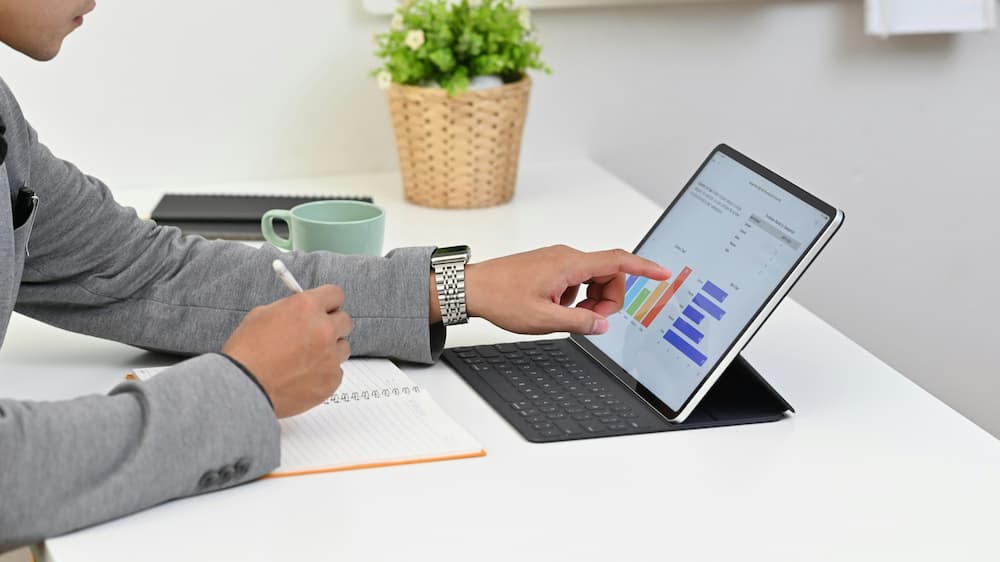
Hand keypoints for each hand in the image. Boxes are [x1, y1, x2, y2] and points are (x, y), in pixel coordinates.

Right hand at [222, 286, 351, 417]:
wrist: (244, 387)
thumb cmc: (247, 353)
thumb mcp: (262, 315)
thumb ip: (290, 308)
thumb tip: (303, 309)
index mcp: (307, 307)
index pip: (335, 295)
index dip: (328, 302)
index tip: (325, 308)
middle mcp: (324, 329)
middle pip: (344, 321)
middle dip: (331, 325)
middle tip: (315, 334)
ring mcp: (330, 356)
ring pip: (343, 347)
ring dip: (330, 350)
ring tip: (305, 359)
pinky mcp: (332, 379)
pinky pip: (337, 371)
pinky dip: (324, 372)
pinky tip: (303, 375)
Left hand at [464, 245, 670, 334]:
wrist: (472, 287)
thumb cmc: (500, 297)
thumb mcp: (544, 319)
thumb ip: (579, 322)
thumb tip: (603, 323)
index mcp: (569, 264)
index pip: (617, 261)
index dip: (644, 268)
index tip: (663, 273)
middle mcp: (566, 256)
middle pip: (608, 273)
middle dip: (609, 298)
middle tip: (591, 320)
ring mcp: (558, 260)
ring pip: (593, 278)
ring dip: (591, 299)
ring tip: (566, 315)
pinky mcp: (550, 267)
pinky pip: (577, 280)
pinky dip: (576, 296)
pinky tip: (555, 308)